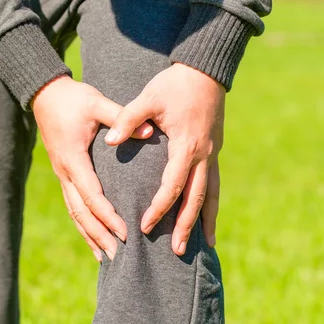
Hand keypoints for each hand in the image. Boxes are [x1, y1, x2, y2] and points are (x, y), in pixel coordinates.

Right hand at [32, 75, 152, 260]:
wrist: (45, 95)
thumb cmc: (73, 99)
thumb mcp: (97, 103)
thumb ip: (122, 117)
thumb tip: (150, 131)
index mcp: (74, 159)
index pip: (92, 195)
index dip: (108, 216)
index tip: (125, 232)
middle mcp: (65, 172)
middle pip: (81, 212)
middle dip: (100, 235)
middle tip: (119, 256)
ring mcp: (62, 175)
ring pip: (75, 213)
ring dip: (90, 235)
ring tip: (107, 257)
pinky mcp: (64, 174)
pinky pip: (72, 205)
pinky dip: (83, 225)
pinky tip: (93, 239)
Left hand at [104, 63, 223, 255]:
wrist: (206, 71)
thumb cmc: (174, 84)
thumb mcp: (148, 98)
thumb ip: (128, 119)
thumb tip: (109, 140)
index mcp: (186, 147)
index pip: (171, 187)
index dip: (158, 208)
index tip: (145, 226)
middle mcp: (204, 156)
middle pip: (197, 199)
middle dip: (187, 226)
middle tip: (179, 252)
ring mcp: (213, 155)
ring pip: (212, 195)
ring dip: (206, 220)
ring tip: (205, 245)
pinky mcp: (215, 151)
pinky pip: (215, 184)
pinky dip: (212, 204)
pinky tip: (210, 218)